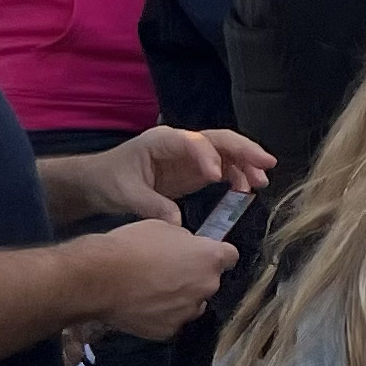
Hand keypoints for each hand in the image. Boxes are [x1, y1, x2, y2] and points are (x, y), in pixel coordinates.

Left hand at [50, 125, 271, 227]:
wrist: (99, 182)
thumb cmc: (109, 180)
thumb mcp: (126, 194)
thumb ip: (152, 207)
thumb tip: (178, 225)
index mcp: (162, 141)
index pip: (193, 142)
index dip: (207, 156)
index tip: (215, 177)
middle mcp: (182, 143)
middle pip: (220, 140)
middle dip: (245, 150)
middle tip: (266, 164)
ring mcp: (192, 155)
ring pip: (227, 153)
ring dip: (246, 165)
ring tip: (261, 182)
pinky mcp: (196, 169)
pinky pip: (223, 168)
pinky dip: (238, 176)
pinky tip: (246, 191)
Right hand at [75, 219, 235, 339]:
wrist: (98, 279)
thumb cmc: (129, 247)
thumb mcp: (163, 227)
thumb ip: (184, 240)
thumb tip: (186, 246)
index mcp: (211, 258)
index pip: (230, 257)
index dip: (216, 255)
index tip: (204, 256)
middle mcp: (207, 286)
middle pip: (210, 282)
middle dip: (195, 278)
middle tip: (168, 273)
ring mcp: (189, 311)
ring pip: (192, 305)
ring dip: (181, 299)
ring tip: (153, 292)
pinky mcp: (169, 331)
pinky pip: (171, 322)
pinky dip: (162, 317)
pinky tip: (143, 307)